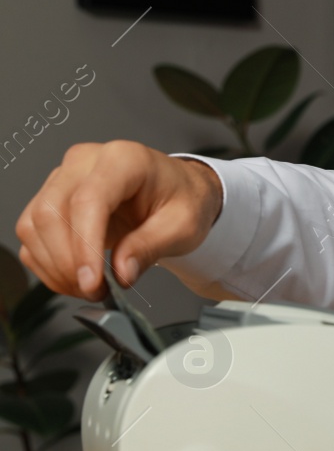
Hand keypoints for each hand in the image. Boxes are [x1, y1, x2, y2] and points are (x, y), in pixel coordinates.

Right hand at [14, 141, 223, 299]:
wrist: (179, 192)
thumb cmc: (183, 199)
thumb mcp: (183, 225)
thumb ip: (150, 247)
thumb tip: (121, 274)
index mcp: (123, 159)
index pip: (88, 200)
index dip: (84, 245)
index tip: (92, 281)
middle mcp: (85, 163)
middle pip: (51, 213)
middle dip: (68, 262)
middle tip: (96, 291)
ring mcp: (63, 179)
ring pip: (34, 226)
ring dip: (55, 267)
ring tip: (91, 287)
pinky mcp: (51, 200)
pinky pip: (32, 236)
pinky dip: (48, 265)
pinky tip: (76, 278)